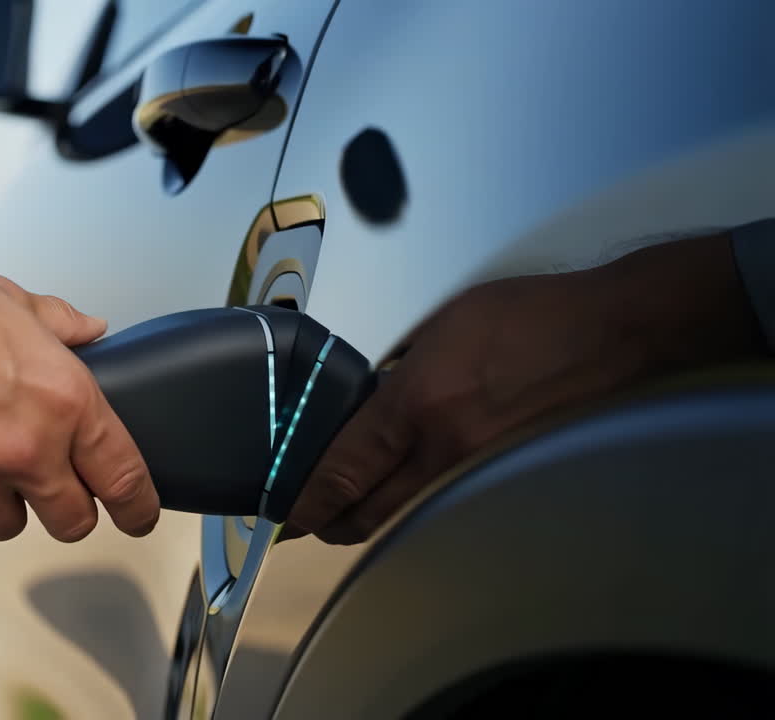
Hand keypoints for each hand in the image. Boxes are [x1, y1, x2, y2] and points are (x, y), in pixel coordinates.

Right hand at [0, 198, 158, 541]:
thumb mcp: (2, 297)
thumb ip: (57, 324)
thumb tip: (90, 333)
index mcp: (59, 397)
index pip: (123, 474)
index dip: (138, 503)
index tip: (139, 512)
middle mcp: (23, 449)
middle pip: (74, 520)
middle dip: (70, 508)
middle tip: (55, 487)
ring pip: (9, 525)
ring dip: (4, 502)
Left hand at [289, 232, 764, 544]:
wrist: (604, 332)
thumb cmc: (523, 314)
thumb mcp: (439, 325)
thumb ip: (396, 370)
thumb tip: (369, 403)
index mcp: (417, 400)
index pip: (346, 467)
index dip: (310, 498)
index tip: (289, 510)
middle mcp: (442, 443)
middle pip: (371, 509)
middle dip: (331, 523)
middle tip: (307, 520)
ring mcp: (474, 464)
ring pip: (404, 512)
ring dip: (368, 518)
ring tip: (344, 512)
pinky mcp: (499, 471)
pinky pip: (439, 499)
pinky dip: (410, 505)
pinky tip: (398, 495)